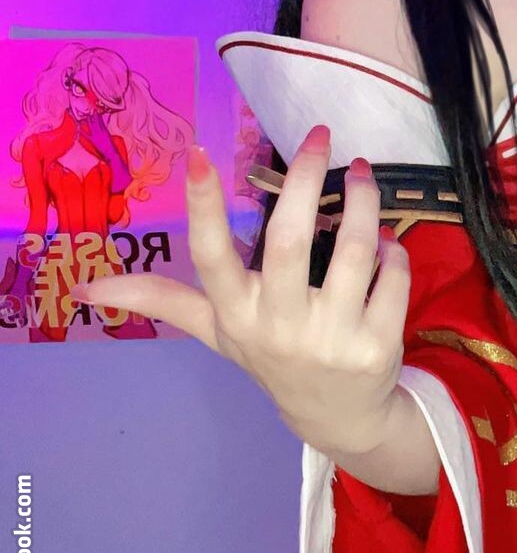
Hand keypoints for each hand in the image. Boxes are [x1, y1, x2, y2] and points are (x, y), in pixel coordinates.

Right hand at [70, 126, 410, 456]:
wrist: (337, 416)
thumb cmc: (271, 355)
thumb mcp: (218, 331)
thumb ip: (163, 300)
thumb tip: (87, 288)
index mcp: (236, 315)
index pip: (210, 258)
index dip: (203, 207)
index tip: (199, 152)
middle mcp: (279, 328)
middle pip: (289, 241)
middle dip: (305, 180)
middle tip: (319, 136)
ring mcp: (331, 340)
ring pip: (354, 251)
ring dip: (364, 204)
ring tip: (363, 175)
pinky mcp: (376, 346)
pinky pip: (392, 277)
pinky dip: (394, 250)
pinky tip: (387, 241)